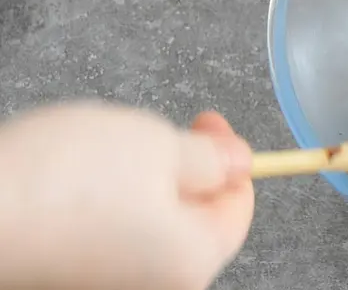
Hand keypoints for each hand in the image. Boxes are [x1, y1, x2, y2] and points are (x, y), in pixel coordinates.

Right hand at [0, 102, 253, 289]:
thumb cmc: (64, 183)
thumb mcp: (159, 145)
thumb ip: (210, 157)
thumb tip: (238, 162)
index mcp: (192, 261)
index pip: (238, 208)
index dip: (230, 156)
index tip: (207, 120)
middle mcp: (157, 284)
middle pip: (194, 217)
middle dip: (181, 168)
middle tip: (153, 134)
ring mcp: (111, 283)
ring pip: (150, 220)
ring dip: (140, 179)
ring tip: (103, 153)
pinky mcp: (73, 274)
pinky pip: (110, 230)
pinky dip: (105, 199)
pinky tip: (74, 177)